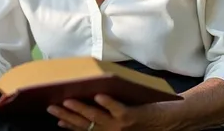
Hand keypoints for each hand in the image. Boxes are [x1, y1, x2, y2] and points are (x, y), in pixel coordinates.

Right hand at [47, 95, 171, 130]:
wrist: (172, 121)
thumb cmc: (147, 117)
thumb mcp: (125, 120)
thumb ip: (110, 113)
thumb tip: (94, 97)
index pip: (84, 129)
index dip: (69, 125)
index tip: (55, 118)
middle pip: (85, 124)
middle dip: (67, 116)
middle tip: (51, 107)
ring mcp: (121, 126)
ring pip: (96, 118)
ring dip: (80, 110)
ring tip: (67, 101)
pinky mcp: (133, 117)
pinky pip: (118, 110)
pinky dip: (108, 103)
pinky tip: (99, 95)